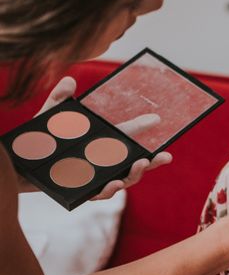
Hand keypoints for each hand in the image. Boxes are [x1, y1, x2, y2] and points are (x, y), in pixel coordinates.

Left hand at [17, 77, 172, 197]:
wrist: (19, 163)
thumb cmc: (41, 141)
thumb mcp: (51, 117)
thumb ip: (60, 99)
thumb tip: (69, 80)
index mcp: (104, 148)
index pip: (131, 144)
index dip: (150, 140)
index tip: (162, 128)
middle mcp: (104, 165)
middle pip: (134, 167)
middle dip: (151, 163)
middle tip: (164, 157)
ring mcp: (95, 179)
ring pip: (122, 181)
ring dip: (134, 175)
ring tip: (139, 165)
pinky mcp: (81, 191)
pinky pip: (98, 194)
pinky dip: (108, 190)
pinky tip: (113, 183)